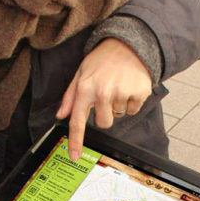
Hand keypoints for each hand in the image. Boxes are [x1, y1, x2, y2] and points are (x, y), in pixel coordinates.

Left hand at [56, 38, 152, 159]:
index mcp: (85, 89)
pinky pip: (133, 110)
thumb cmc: (102, 60)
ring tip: (118, 86)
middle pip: (103, 123)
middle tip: (107, 95)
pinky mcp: (138, 93)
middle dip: (106, 114)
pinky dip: (132, 101)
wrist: (128, 44)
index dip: (75, 141)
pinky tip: (129, 86)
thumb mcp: (81, 74)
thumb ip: (70, 97)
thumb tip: (61, 115)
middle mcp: (102, 92)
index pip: (77, 121)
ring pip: (119, 116)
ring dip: (119, 106)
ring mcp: (121, 93)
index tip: (74, 156)